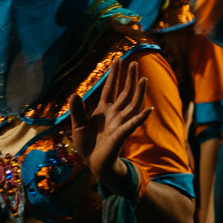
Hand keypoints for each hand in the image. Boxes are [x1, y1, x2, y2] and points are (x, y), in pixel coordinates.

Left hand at [69, 60, 153, 195]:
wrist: (93, 162)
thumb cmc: (87, 145)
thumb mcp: (78, 126)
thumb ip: (77, 110)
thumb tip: (75, 94)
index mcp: (104, 109)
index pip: (111, 88)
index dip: (114, 75)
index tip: (118, 60)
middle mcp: (115, 113)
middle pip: (124, 92)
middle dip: (129, 78)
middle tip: (134, 63)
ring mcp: (121, 122)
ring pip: (133, 103)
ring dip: (138, 91)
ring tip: (143, 78)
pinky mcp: (123, 134)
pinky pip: (133, 123)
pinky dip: (141, 117)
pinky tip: (148, 109)